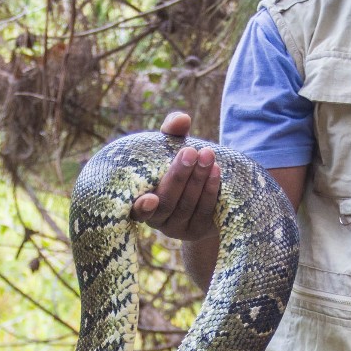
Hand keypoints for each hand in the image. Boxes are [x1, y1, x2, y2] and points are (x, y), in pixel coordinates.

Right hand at [132, 111, 220, 241]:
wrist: (206, 190)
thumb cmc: (180, 165)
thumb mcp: (173, 147)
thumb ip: (172, 132)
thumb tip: (181, 120)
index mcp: (141, 200)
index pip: (135, 210)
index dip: (141, 207)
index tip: (149, 198)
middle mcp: (157, 219)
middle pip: (166, 202)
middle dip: (179, 176)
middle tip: (191, 151)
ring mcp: (178, 228)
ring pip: (186, 206)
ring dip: (198, 180)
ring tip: (208, 155)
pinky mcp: (198, 231)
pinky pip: (204, 211)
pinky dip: (210, 190)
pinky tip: (216, 171)